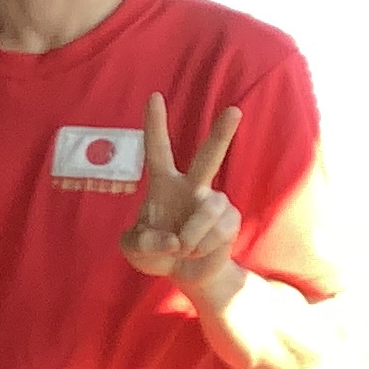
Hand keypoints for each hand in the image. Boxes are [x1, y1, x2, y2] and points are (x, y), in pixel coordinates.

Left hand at [120, 94, 242, 299]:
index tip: (154, 96)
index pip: (158, 149)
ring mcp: (215, 201)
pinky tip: (198, 250)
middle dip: (222, 134)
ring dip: (190, 237)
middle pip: (208, 157)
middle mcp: (192, 186)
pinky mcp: (231, 219)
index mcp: (163, 183)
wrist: (183, 272)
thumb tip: (171, 239)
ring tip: (183, 248)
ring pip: (207, 211)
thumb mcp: (133, 250)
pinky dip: (203, 247)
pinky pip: (219, 231)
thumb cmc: (154, 252)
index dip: (155, 124)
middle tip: (235, 110)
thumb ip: (141, 243)